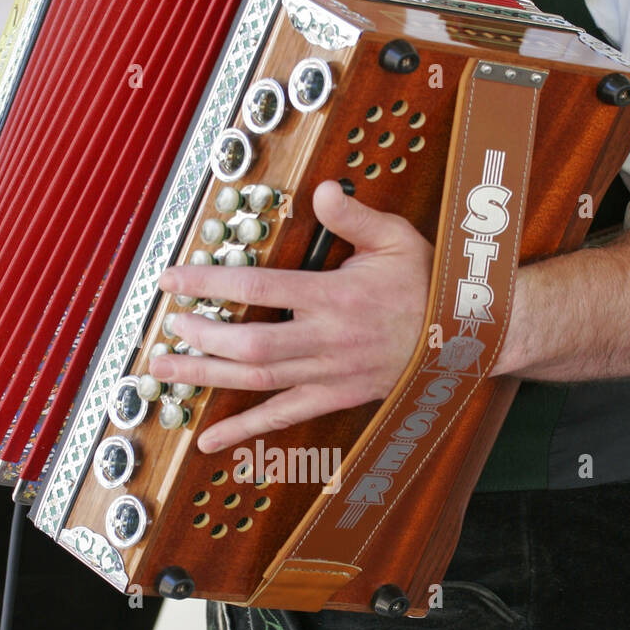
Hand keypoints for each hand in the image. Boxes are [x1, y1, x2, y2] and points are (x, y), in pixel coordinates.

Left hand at [151, 179, 432, 452]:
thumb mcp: (397, 237)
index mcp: (335, 296)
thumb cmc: (429, 283)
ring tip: (166, 370)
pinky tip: (208, 439)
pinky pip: (282, 417)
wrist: (464, 336)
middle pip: (250, 342)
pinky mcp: (333, 397)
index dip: (210, 283)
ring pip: (257, 381)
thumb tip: (322, 191)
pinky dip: (243, 430)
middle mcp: (326, 339)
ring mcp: (328, 374)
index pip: (259, 287)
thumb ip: (354, 216)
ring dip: (208, 376)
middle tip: (169, 327)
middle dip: (203, 335)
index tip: (174, 279)